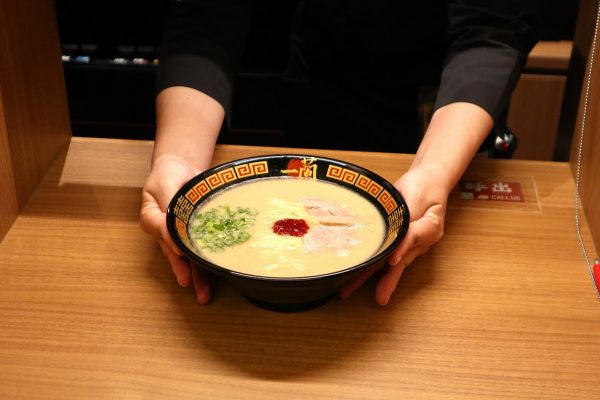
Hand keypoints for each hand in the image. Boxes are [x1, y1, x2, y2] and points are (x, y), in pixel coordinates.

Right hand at [139, 154, 211, 303]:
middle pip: (176, 254)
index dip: (172, 243)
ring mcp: (179, 235)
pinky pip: (201, 248)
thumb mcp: (165, 183)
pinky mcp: (194, 233)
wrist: (180, 168)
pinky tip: (215, 276)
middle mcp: (164, 232)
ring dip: (198, 275)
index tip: (182, 255)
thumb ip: (169, 204)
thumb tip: (174, 230)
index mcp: (152, 219)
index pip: (162, 233)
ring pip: (188, 257)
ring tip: (204, 295)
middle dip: (186, 272)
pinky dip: (208, 262)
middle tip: (196, 290)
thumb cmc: (168, 174)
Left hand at [339, 167, 446, 304]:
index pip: (410, 243)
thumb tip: (400, 247)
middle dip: (385, 282)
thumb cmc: (425, 186)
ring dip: (368, 276)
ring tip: (349, 290)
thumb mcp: (421, 199)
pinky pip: (381, 254)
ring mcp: (405, 243)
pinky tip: (354, 271)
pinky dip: (368, 264)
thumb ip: (412, 225)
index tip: (391, 262)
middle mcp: (415, 243)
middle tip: (378, 299)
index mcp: (426, 232)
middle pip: (396, 263)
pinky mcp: (394, 239)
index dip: (400, 252)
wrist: (426, 179)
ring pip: (385, 262)